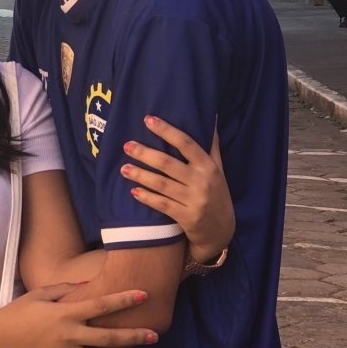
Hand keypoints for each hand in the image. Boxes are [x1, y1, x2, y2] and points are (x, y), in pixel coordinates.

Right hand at [0, 284, 156, 347]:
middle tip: (153, 336)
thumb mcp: (40, 295)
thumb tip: (88, 286)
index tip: (144, 294)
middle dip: (134, 337)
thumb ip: (65, 290)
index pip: (102, 305)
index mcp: (66, 314)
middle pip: (110, 338)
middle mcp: (69, 336)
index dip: (124, 300)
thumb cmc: (17, 313)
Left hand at [121, 116, 234, 265]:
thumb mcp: (218, 170)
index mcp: (208, 166)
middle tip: (127, 145)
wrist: (222, 231)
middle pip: (168, 164)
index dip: (167, 131)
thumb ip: (212, 146)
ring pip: (162, 184)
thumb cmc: (216, 194)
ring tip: (124, 168)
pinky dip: (147, 197)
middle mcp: (202, 181)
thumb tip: (212, 117)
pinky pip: (162, 205)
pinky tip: (133, 191)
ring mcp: (194, 201)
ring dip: (141, 175)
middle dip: (145, 154)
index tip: (147, 120)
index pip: (186, 144)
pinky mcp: (187, 218)